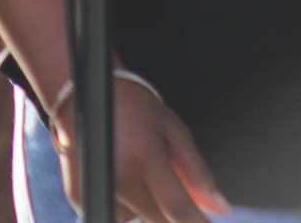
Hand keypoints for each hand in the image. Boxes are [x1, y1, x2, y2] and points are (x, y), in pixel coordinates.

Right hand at [58, 77, 228, 221]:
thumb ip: (196, 172)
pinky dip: (124, 205)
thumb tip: (220, 208)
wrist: (82, 92)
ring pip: (136, 219)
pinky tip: (121, 179)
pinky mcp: (80, 197)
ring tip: (139, 174)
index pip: (178, 209)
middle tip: (167, 184)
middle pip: (158, 220)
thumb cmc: (132, 105)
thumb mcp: (172, 129)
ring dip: (147, 208)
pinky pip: (114, 215)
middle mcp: (119, 178)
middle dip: (172, 214)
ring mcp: (98, 189)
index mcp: (145, 157)